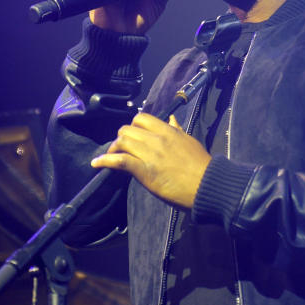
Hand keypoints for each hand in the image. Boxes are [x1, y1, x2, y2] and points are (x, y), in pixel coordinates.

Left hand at [90, 113, 209, 208]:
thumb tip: (171, 120)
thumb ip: (177, 130)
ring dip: (113, 149)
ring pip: (122, 142)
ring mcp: (150, 154)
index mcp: (168, 131)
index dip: (133, 127)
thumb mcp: (190, 141)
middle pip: (127, 130)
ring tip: (111, 156)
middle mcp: (157, 139)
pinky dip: (105, 161)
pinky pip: (120, 161)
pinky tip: (97, 164)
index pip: (141, 119)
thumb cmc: (201, 165)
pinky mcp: (145, 171)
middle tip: (121, 149)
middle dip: (121, 138)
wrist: (207, 185)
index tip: (133, 137)